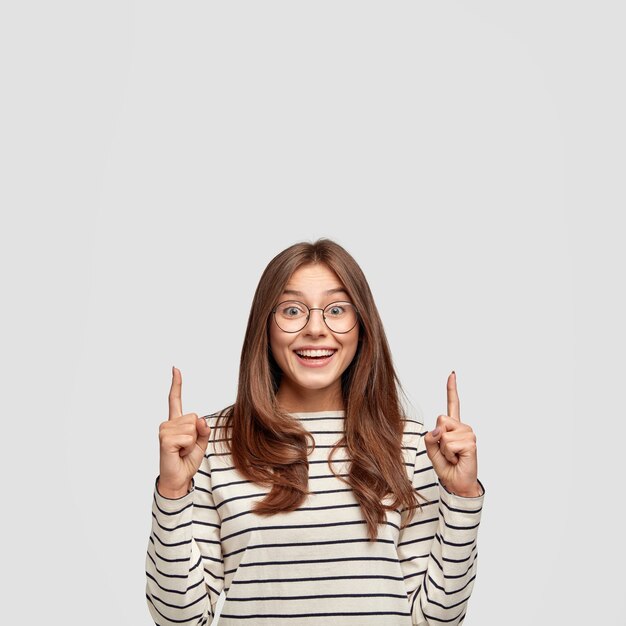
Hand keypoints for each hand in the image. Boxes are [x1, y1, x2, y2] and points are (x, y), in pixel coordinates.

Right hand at [157, 366, 210, 497]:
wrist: (179, 478)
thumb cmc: (187, 460)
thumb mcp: (201, 443)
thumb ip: (203, 429)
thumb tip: (200, 420)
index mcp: (176, 422)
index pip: (175, 399)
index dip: (176, 384)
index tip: (175, 369)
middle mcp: (168, 423)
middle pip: (194, 417)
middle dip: (196, 434)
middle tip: (186, 447)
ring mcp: (164, 430)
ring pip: (192, 427)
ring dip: (192, 442)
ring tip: (182, 450)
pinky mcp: (164, 439)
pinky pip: (188, 437)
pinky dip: (188, 447)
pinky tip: (178, 453)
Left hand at [423, 371, 480, 496]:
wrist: (458, 483)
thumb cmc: (447, 467)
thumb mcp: (432, 451)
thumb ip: (430, 438)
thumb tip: (439, 429)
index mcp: (453, 427)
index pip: (453, 404)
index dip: (452, 389)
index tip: (452, 374)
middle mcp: (462, 427)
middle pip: (440, 419)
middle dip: (437, 437)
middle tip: (447, 452)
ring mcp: (468, 434)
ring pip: (443, 434)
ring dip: (443, 449)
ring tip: (453, 456)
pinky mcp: (471, 442)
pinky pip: (448, 444)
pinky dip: (448, 454)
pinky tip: (458, 459)